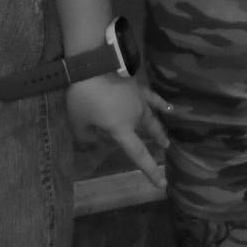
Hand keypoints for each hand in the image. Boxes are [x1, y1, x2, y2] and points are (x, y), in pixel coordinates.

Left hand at [67, 75, 169, 189]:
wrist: (92, 63)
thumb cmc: (84, 95)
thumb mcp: (78, 121)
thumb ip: (85, 136)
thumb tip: (91, 141)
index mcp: (122, 129)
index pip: (139, 154)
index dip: (150, 170)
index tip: (162, 184)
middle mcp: (135, 117)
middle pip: (149, 133)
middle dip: (157, 143)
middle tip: (165, 149)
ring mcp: (138, 100)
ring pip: (152, 117)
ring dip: (159, 128)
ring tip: (166, 137)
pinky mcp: (136, 85)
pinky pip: (152, 97)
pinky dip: (161, 103)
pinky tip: (169, 106)